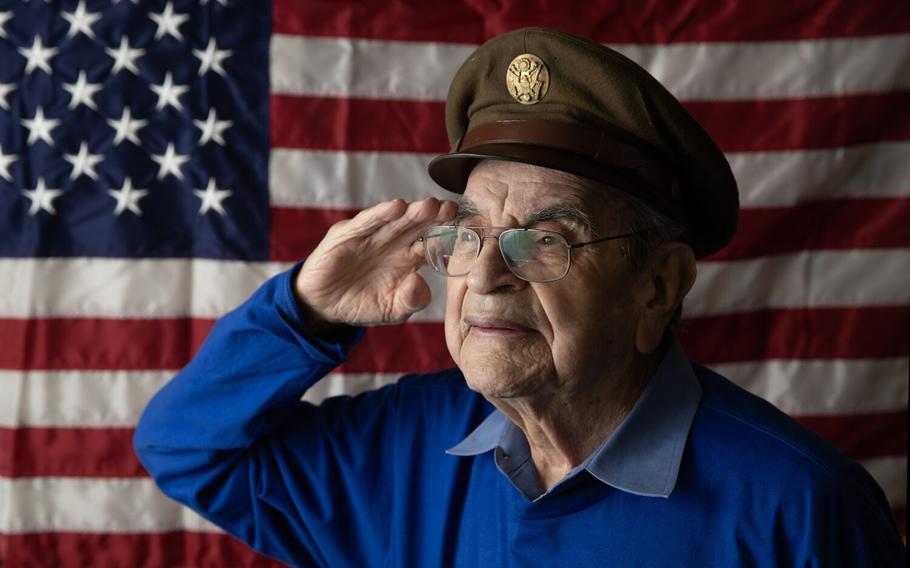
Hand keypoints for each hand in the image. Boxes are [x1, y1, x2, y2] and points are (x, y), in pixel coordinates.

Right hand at [295, 197, 456, 326]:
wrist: (323, 306)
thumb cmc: (363, 304)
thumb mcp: (393, 310)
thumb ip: (411, 300)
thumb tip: (419, 281)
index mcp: (408, 258)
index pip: (432, 241)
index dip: (447, 234)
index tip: (464, 229)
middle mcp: (393, 242)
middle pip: (417, 225)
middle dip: (435, 216)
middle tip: (452, 209)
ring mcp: (371, 236)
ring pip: (396, 220)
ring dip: (413, 212)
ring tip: (430, 205)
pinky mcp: (347, 234)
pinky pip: (366, 222)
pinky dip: (381, 214)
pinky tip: (396, 207)